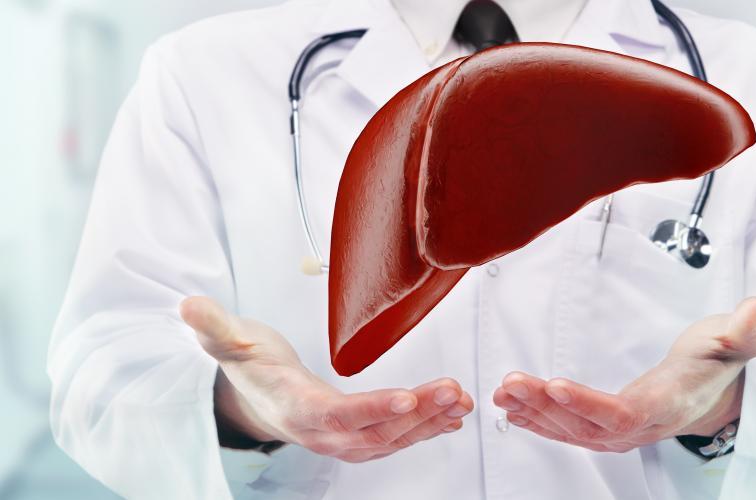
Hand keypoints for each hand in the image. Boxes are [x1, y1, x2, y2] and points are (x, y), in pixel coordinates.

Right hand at [180, 296, 473, 462]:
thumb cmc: (249, 367)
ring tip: (461, 401)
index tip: (406, 398)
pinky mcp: (357, 435)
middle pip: (374, 431)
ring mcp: (341, 438)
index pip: (336, 414)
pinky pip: (394, 438)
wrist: (253, 396)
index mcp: (294, 408)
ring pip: (390, 439)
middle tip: (453, 391)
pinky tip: (451, 417)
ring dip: (429, 422)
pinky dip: (425, 428)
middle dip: (417, 414)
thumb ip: (214, 328)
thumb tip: (189, 307)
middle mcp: (321, 432)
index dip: (371, 409)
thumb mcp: (229, 342)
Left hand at [492, 297, 755, 452]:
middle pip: (588, 425)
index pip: (624, 413)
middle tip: (513, 382)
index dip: (590, 404)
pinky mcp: (606, 427)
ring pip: (572, 430)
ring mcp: (621, 431)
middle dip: (546, 405)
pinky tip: (512, 410)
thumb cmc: (715, 362)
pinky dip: (539, 421)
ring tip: (503, 391)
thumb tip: (755, 309)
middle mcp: (641, 426)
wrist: (713, 391)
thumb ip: (742, 331)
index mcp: (668, 405)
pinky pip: (569, 431)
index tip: (557, 385)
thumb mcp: (734, 340)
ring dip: (534, 412)